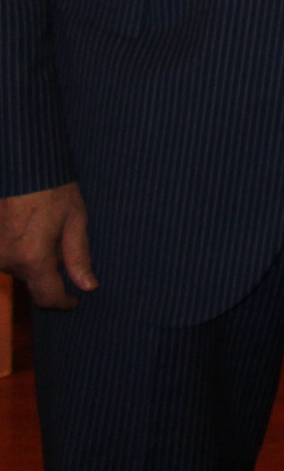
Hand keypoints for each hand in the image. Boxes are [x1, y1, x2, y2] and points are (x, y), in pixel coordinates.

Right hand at [0, 182, 93, 309]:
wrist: (22, 168)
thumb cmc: (53, 190)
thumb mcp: (76, 220)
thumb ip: (79, 256)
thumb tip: (88, 286)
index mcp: (33, 257)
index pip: (47, 296)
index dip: (63, 302)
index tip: (75, 301)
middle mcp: (8, 260)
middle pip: (33, 280)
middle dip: (49, 271)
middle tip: (63, 243)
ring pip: (19, 268)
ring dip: (34, 258)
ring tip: (46, 229)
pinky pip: (7, 256)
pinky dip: (21, 249)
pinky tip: (31, 228)